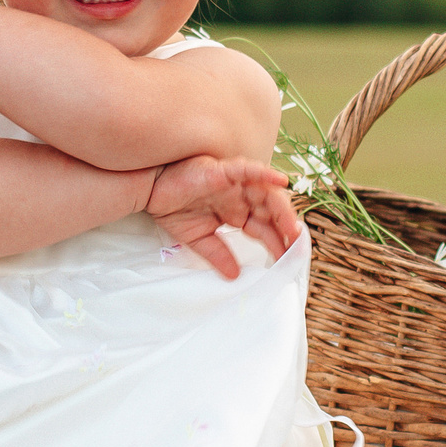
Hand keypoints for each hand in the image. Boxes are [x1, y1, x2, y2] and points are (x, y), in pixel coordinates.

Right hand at [143, 154, 303, 279]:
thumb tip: (234, 276)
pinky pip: (248, 170)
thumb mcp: (199, 239)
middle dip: (286, 229)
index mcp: (237, 211)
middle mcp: (240, 196)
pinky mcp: (224, 170)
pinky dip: (265, 173)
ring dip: (282, 209)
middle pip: (272, 211)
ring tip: (292, 228)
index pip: (264, 228)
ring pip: (266, 192)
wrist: (149, 189)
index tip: (288, 261)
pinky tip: (281, 181)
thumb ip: (218, 255)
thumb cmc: (172, 206)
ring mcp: (234, 182)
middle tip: (296, 248)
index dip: (278, 243)